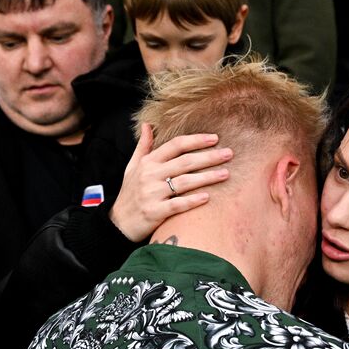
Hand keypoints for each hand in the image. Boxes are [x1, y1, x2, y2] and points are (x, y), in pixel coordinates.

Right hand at [108, 124, 232, 241]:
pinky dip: (192, 200)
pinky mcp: (154, 212)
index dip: (196, 140)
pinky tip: (208, 197)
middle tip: (229, 154)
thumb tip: (148, 124)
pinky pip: (177, 204)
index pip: (175, 145)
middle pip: (185, 162)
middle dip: (209, 157)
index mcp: (148, 162)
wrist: (118, 223)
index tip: (215, 138)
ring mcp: (152, 194)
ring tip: (226, 173)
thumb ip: (144, 146)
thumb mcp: (133, 167)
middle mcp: (150, 175)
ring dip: (207, 177)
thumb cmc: (130, 193)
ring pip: (184, 182)